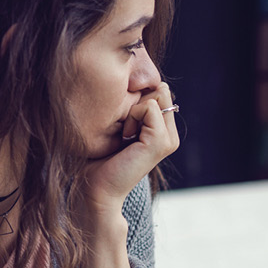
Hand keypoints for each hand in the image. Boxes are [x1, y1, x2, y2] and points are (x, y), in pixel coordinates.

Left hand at [71, 83, 178, 267]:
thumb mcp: (119, 124)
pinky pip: (149, 107)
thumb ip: (132, 104)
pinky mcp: (160, 142)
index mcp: (163, 131)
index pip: (158, 90)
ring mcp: (169, 139)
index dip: (136, 97)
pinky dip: (132, 116)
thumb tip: (133, 80)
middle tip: (123, 129)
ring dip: (132, 110)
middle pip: (160, 90)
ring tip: (124, 134)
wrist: (96, 188)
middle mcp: (170, 135)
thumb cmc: (99, 158)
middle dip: (136, 101)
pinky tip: (125, 137)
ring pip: (156, 95)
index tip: (122, 123)